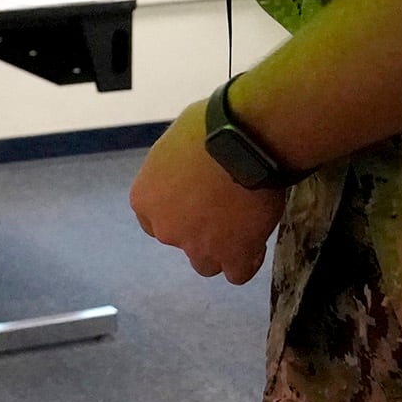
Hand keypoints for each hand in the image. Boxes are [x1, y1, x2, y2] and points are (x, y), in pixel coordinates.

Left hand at [129, 100, 285, 284]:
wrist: (243, 141)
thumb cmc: (207, 128)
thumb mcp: (176, 144)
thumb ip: (175, 168)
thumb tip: (187, 168)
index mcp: (145, 199)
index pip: (153, 219)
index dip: (176, 212)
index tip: (194, 202)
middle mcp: (165, 229)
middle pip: (180, 241)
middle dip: (199, 230)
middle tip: (223, 208)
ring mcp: (198, 246)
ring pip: (206, 264)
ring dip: (220, 250)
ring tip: (241, 229)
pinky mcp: (233, 255)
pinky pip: (237, 273)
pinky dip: (246, 262)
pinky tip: (256, 244)